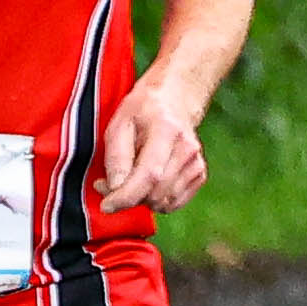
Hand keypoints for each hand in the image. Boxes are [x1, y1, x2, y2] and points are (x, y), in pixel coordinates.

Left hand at [97, 68, 213, 215]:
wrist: (174, 99)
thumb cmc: (142, 111)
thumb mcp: (119, 124)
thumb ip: (117, 157)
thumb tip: (115, 189)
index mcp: (166, 130)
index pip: (149, 174)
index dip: (126, 196)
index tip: (107, 206)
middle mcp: (187, 149)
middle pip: (156, 193)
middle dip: (128, 197)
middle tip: (109, 184)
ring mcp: (196, 163)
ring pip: (163, 202)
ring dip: (141, 199)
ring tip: (129, 180)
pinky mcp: (199, 174)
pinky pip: (173, 203)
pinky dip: (156, 199)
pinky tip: (147, 182)